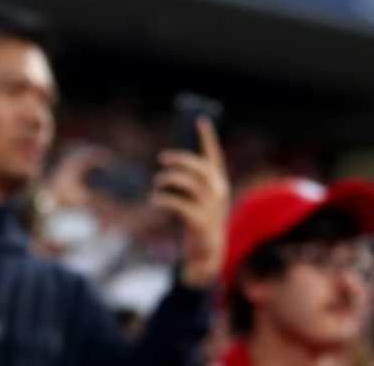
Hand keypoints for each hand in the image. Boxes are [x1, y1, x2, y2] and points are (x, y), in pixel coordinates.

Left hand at [151, 117, 229, 288]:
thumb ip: (191, 183)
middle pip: (201, 168)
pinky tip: (154, 199)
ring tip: (157, 181)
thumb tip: (170, 162)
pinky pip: (181, 204)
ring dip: (171, 179)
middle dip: (181, 159)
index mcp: (219, 184)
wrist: (207, 254)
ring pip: (191, 184)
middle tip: (161, 158)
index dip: (208, 137)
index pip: (215, 155)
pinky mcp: (200, 222)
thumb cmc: (198, 222)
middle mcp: (219, 193)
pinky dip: (165, 198)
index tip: (200, 120)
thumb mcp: (199, 199)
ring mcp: (212, 208)